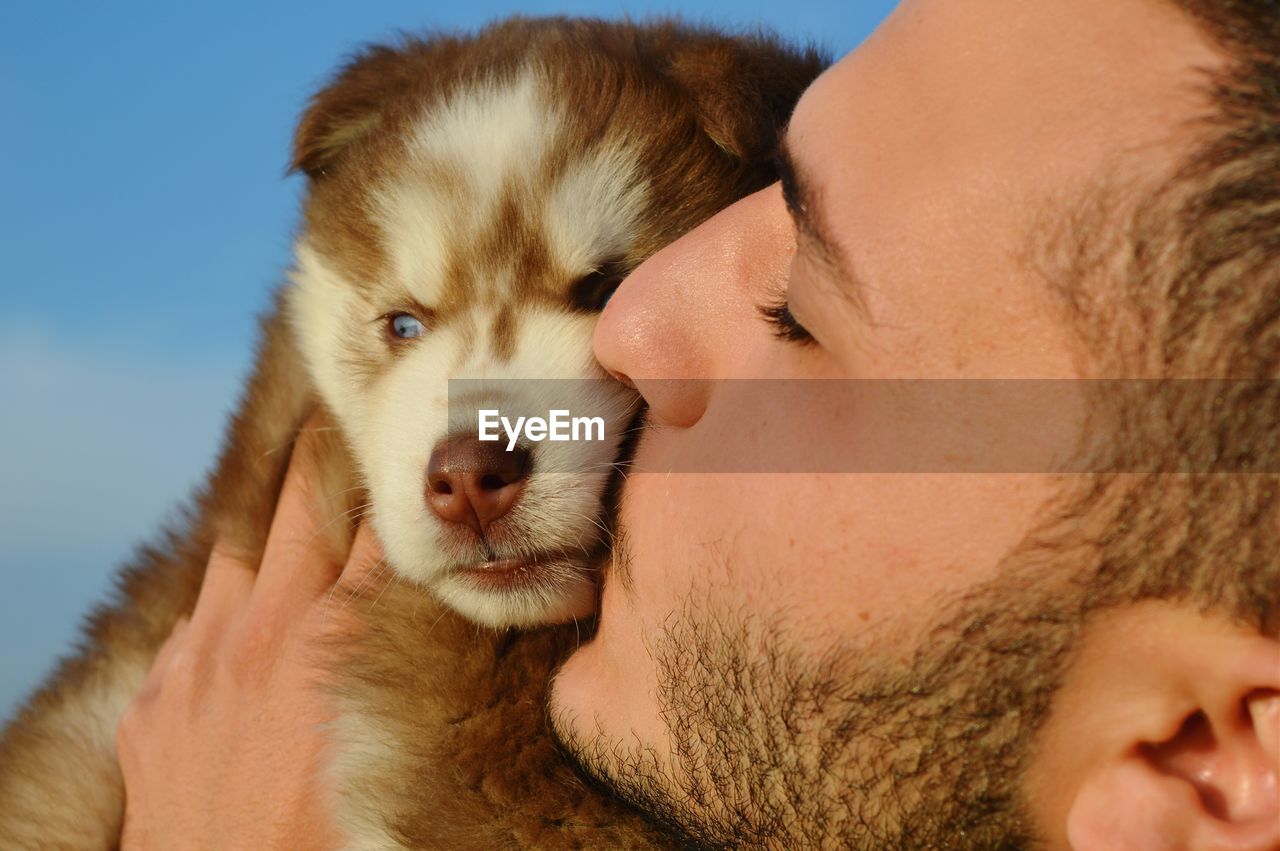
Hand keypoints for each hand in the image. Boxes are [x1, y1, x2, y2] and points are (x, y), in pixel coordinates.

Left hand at [116, 421, 380, 849]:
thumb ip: (419, 673)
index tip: (408, 437)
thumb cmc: (325, 840)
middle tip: (342, 409)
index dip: (394, 478)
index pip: (376, 530)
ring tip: (289, 482)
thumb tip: (453, 621)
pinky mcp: (154, 700)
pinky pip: (189, 621)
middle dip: (324, 454)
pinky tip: (239, 598)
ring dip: (264, 519)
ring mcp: (197, 662)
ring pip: (232, 552)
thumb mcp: (392, 744)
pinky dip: (219, 599)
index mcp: (332, 645)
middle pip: (297, 512)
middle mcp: (261, 635)